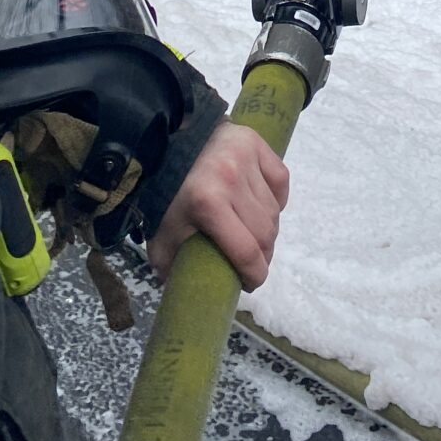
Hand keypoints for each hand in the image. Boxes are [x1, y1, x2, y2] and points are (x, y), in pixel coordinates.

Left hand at [147, 122, 289, 289]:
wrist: (165, 144)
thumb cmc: (163, 193)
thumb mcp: (160, 237)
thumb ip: (171, 269)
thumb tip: (187, 298)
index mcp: (207, 205)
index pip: (246, 251)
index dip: (255, 274)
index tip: (251, 282)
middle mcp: (231, 180)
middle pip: (265, 233)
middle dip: (263, 256)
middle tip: (254, 263)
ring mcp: (246, 158)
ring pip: (273, 210)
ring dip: (269, 229)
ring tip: (255, 236)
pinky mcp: (255, 142)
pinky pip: (280, 180)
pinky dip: (277, 199)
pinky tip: (264, 207)